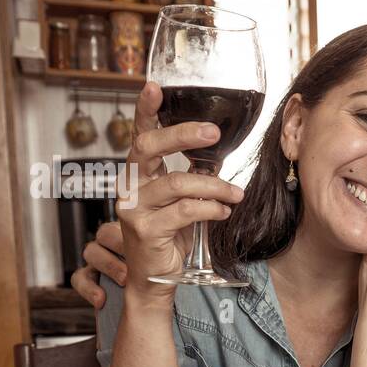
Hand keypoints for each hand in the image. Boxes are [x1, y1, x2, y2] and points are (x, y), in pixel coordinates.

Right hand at [71, 83, 242, 307]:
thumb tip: (218, 156)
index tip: (154, 86)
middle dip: (183, 135)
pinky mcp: (145, 230)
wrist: (154, 279)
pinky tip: (224, 212)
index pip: (140, 135)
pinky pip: (184, 210)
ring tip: (236, 194)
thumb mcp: (182, 201)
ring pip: (176, 183)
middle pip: (149, 147)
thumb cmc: (169, 237)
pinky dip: (210, 209)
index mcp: (139, 174)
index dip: (145, 110)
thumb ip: (193, 177)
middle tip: (214, 133)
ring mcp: (133, 208)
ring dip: (213, 186)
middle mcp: (129, 186)